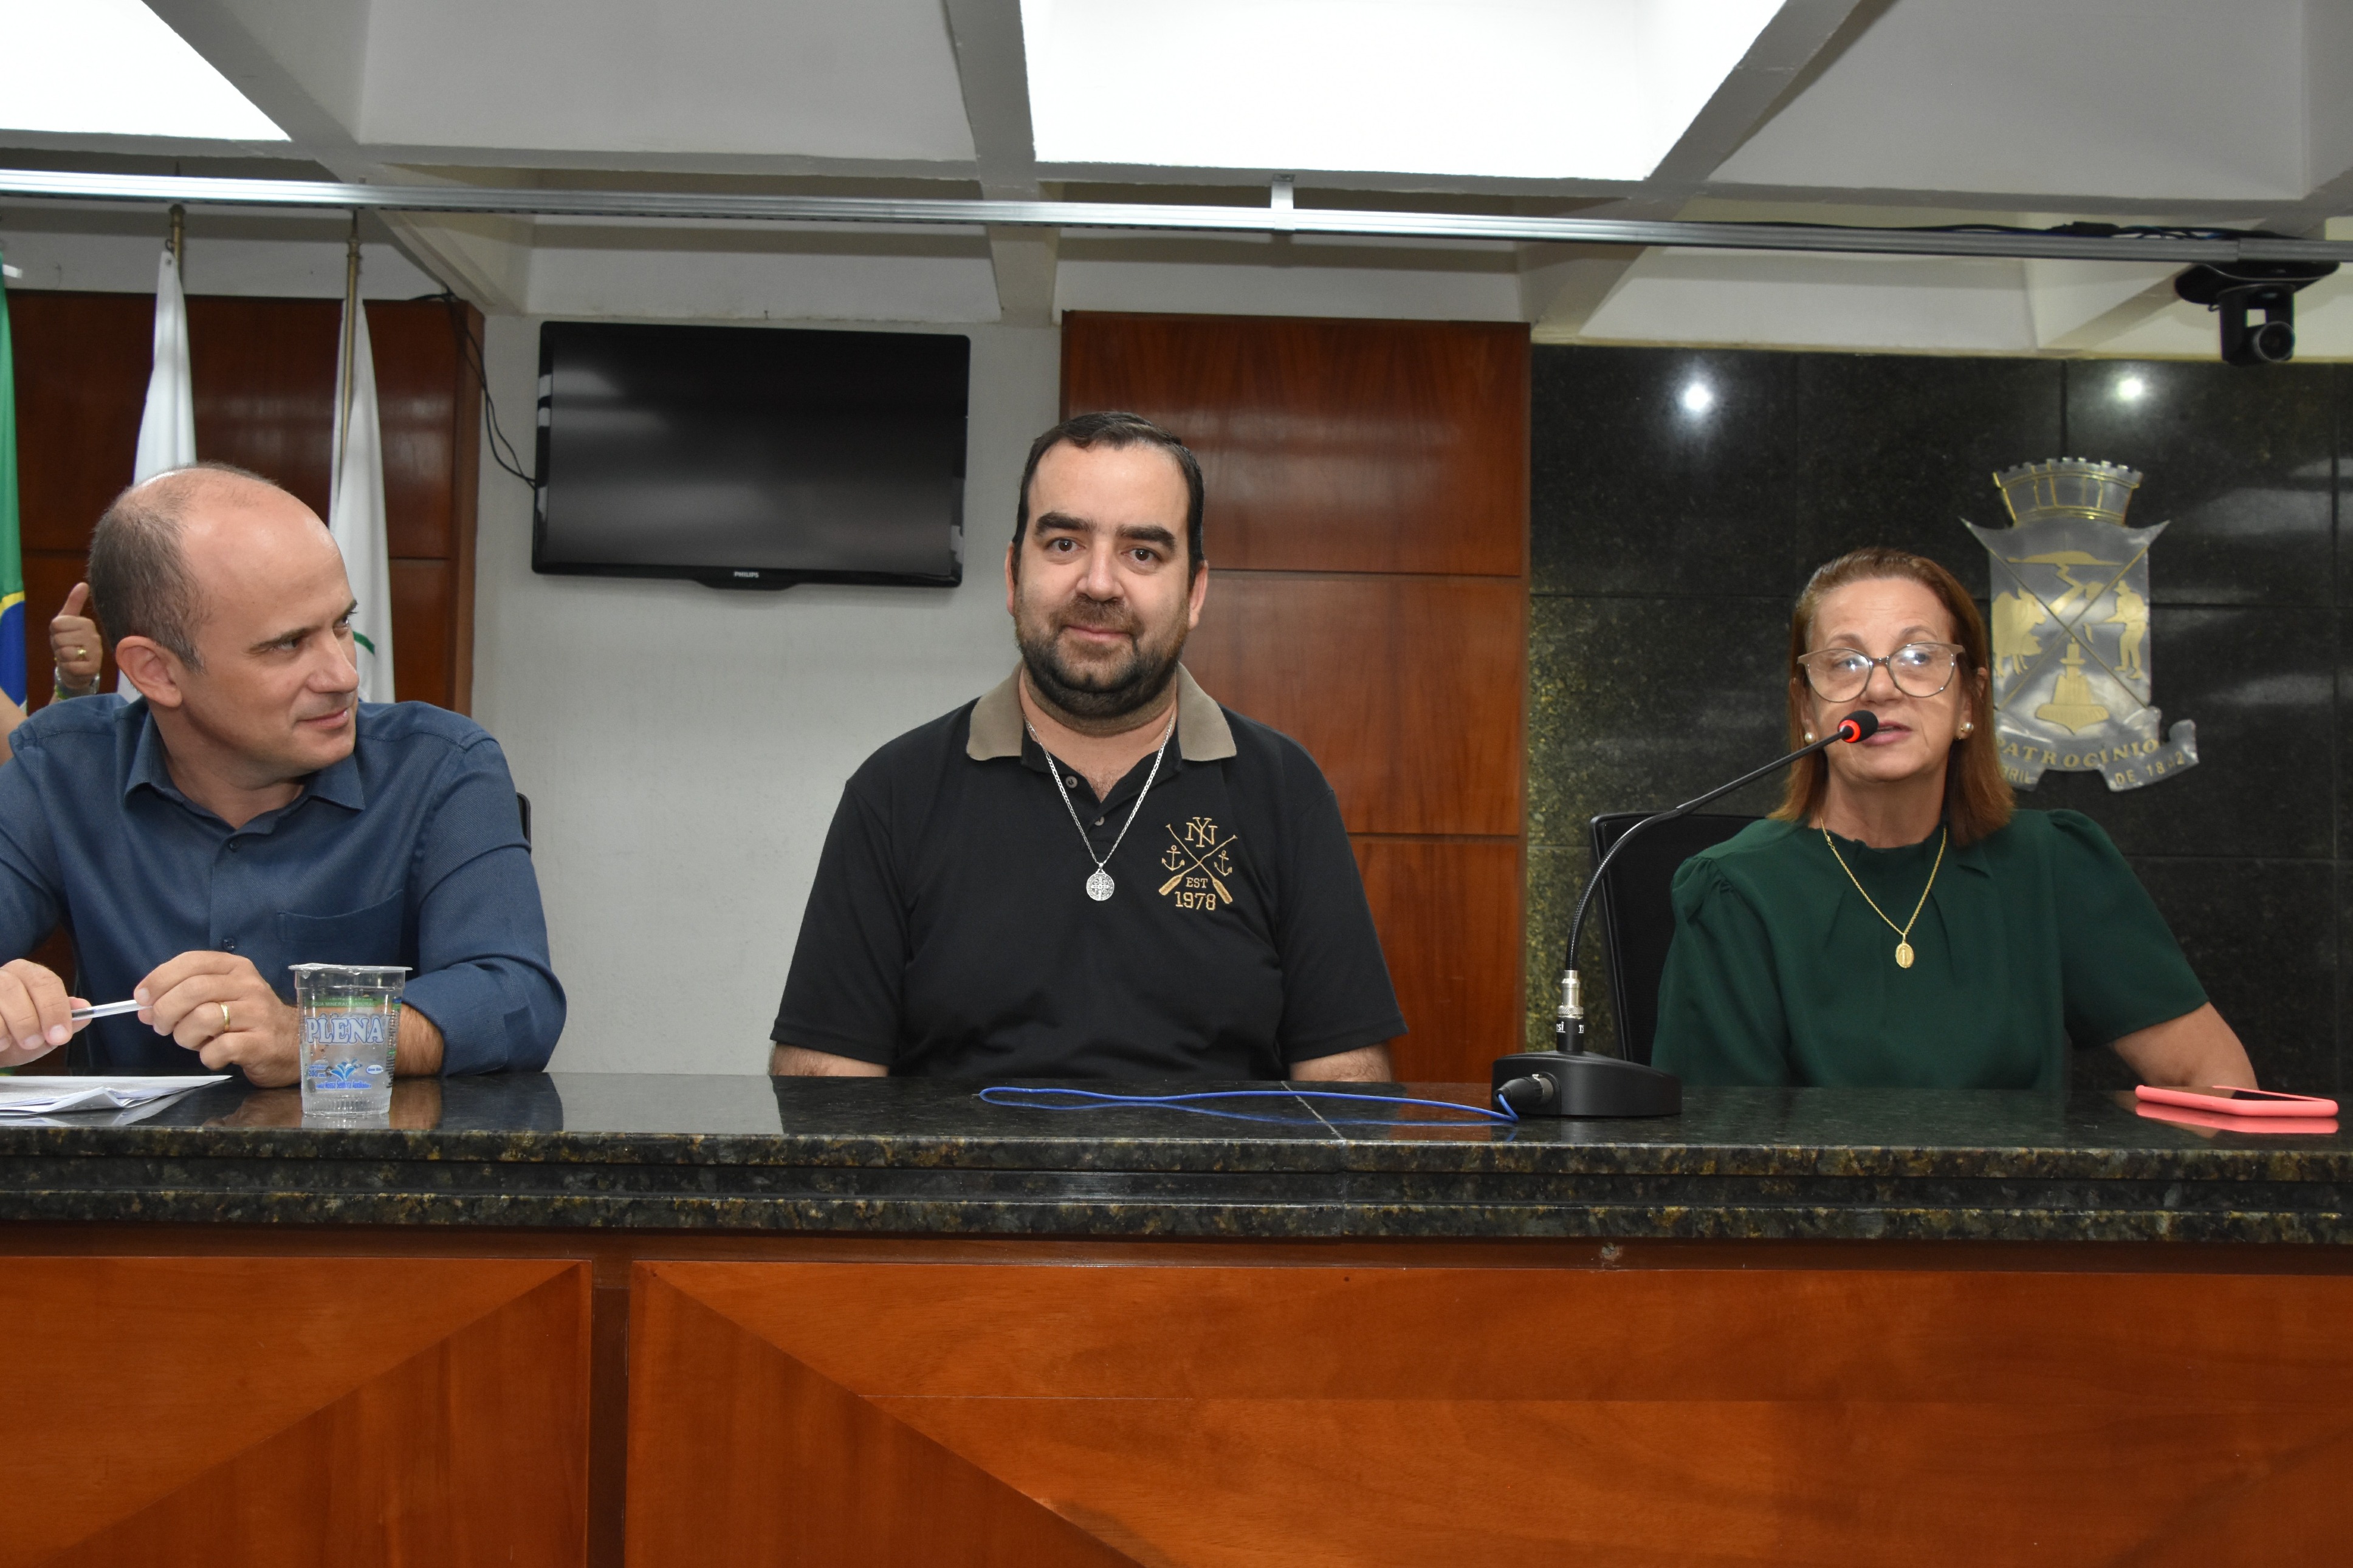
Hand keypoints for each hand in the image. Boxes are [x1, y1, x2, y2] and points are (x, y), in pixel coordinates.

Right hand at [0, 959, 85, 1067]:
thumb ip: (64, 1021)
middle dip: (28, 1020)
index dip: (54, 1009)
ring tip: (8, 1044)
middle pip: (14, 988)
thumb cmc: (15, 1038)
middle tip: (33, 1042)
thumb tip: (84, 1008)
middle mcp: (2, 976)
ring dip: (6, 1027)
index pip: (45, 981)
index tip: (59, 1035)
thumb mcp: (43, 1033)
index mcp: (27, 975)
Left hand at [49, 584, 102, 690]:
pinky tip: (74, 666)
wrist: (77, 669)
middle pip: (60, 639)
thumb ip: (74, 603)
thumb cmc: (70, 642)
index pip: (57, 624)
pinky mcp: (94, 667)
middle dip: (58, 646)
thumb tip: (83, 584)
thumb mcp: (67, 621)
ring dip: (63, 658)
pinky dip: (68, 667)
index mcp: (86, 623)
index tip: (63, 635)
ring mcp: (96, 652)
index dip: (55, 632)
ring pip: (66, 652)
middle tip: (66, 648)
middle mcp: (93, 636)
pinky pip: (71, 665)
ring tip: (70, 657)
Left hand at [136, 952, 300, 1086]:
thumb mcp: (221, 996)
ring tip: (192, 1042)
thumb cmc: (250, 1019)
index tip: (142, 998)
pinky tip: (214, 1056)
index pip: (191, 962)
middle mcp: (248, 986)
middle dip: (165, 1011)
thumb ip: (184, 996)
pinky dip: (207, 1056)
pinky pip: (219, 1048)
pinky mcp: (260, 1043)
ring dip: (184, 1036)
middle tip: (162, 1026)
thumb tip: (144, 1007)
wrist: (296, 1043)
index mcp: (236, 968)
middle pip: (193, 990)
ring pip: (203, 1018)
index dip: (159, 979)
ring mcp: (257, 1014)